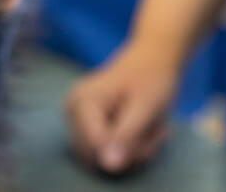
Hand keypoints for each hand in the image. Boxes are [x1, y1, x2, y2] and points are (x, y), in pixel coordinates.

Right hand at [65, 39, 180, 172]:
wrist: (151, 59)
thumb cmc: (152, 78)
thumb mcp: (146, 107)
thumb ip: (126, 136)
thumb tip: (108, 167)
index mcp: (82, 101)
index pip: (97, 149)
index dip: (128, 150)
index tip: (152, 132)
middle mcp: (71, 109)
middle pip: (98, 157)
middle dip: (131, 151)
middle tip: (154, 131)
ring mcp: (75, 117)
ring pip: (102, 159)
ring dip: (133, 150)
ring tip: (148, 127)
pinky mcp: (83, 124)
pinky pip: (104, 152)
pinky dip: (128, 147)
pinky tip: (139, 128)